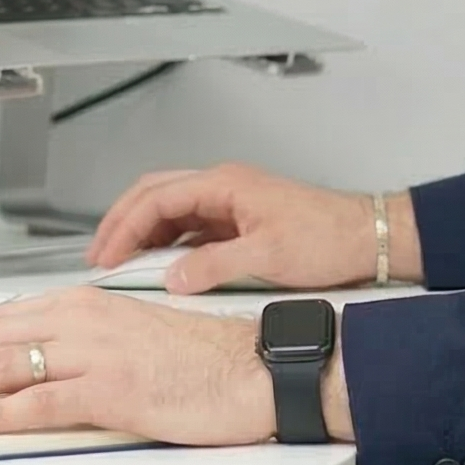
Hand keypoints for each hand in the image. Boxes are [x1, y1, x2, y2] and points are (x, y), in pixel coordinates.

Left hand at [0, 287, 276, 443]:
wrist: (254, 369)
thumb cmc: (198, 361)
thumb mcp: (124, 342)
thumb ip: (75, 350)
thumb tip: (27, 375)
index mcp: (82, 303)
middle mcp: (81, 319)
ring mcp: (95, 352)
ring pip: (0, 366)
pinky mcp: (113, 388)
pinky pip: (40, 400)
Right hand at [88, 163, 407, 293]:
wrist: (365, 239)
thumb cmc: (328, 238)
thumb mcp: (267, 256)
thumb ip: (213, 266)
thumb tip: (172, 278)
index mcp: (224, 185)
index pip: (156, 198)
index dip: (124, 227)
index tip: (106, 256)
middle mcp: (223, 187)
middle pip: (155, 195)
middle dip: (122, 223)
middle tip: (99, 255)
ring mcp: (231, 203)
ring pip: (171, 211)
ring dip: (143, 234)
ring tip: (122, 264)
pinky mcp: (240, 222)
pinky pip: (191, 229)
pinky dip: (169, 246)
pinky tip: (162, 269)